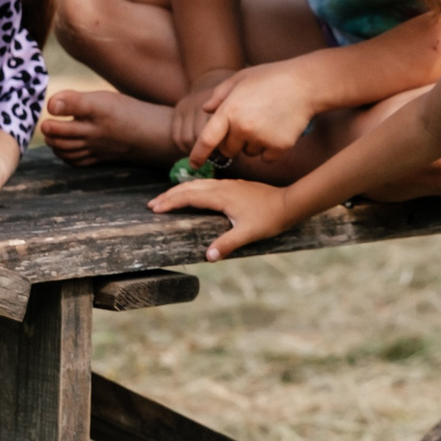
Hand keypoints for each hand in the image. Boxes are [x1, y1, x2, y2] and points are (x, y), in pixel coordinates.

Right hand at [148, 178, 303, 260]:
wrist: (289, 203)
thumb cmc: (269, 219)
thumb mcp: (248, 234)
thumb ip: (228, 244)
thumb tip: (209, 256)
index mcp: (221, 196)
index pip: (189, 196)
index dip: (171, 202)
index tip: (155, 209)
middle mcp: (222, 187)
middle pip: (189, 187)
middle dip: (169, 195)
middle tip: (152, 205)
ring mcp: (228, 184)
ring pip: (198, 184)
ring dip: (180, 190)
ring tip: (166, 199)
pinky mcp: (234, 186)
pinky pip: (207, 184)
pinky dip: (193, 188)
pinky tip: (193, 195)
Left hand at [182, 64, 322, 163]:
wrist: (306, 83)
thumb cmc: (272, 77)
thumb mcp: (241, 78)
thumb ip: (220, 94)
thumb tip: (205, 110)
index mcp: (230, 110)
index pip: (207, 140)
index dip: (198, 155)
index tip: (193, 164)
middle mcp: (243, 127)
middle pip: (228, 150)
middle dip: (232, 142)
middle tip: (248, 124)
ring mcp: (262, 139)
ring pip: (249, 153)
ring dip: (253, 144)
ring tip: (267, 120)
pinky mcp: (279, 147)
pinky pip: (266, 158)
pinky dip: (270, 150)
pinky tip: (278, 129)